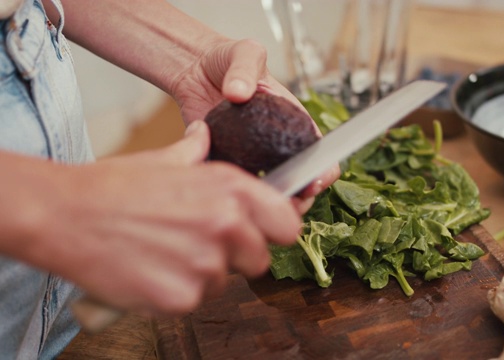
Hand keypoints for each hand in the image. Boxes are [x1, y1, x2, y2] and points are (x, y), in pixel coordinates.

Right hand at [37, 121, 299, 314]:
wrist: (63, 215)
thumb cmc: (112, 187)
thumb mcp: (162, 160)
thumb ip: (196, 150)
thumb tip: (204, 132)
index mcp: (230, 188)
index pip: (287, 223)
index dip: (274, 231)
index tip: (261, 235)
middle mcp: (227, 223)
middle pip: (260, 259)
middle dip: (235, 257)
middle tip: (197, 246)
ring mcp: (206, 263)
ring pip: (224, 283)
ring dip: (201, 275)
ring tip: (165, 254)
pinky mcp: (182, 297)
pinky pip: (194, 302)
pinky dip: (174, 294)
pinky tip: (150, 271)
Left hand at [169, 38, 339, 201]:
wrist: (195, 67)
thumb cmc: (229, 59)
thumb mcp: (245, 53)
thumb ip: (244, 69)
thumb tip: (238, 92)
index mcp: (293, 122)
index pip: (319, 153)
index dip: (323, 171)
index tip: (313, 180)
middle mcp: (275, 145)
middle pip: (297, 182)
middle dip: (298, 198)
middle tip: (285, 203)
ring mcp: (251, 158)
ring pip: (267, 193)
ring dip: (266, 203)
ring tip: (257, 203)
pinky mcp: (224, 162)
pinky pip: (232, 185)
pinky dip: (232, 194)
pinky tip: (226, 192)